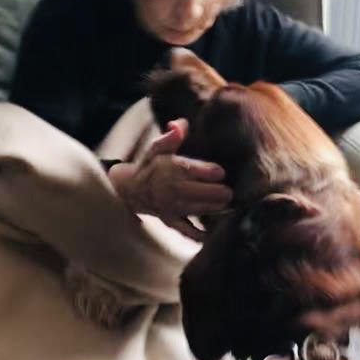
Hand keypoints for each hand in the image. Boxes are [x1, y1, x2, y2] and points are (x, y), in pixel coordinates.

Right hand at [109, 119, 231, 240]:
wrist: (130, 189)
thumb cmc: (150, 166)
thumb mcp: (157, 148)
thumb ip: (171, 136)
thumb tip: (180, 124)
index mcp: (170, 168)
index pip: (192, 170)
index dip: (209, 171)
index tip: (221, 172)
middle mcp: (171, 188)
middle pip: (197, 192)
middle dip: (216, 193)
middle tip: (230, 193)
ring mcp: (171, 206)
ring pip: (196, 209)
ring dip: (213, 209)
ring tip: (227, 206)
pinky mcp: (170, 219)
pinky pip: (184, 229)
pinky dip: (196, 234)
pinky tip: (209, 235)